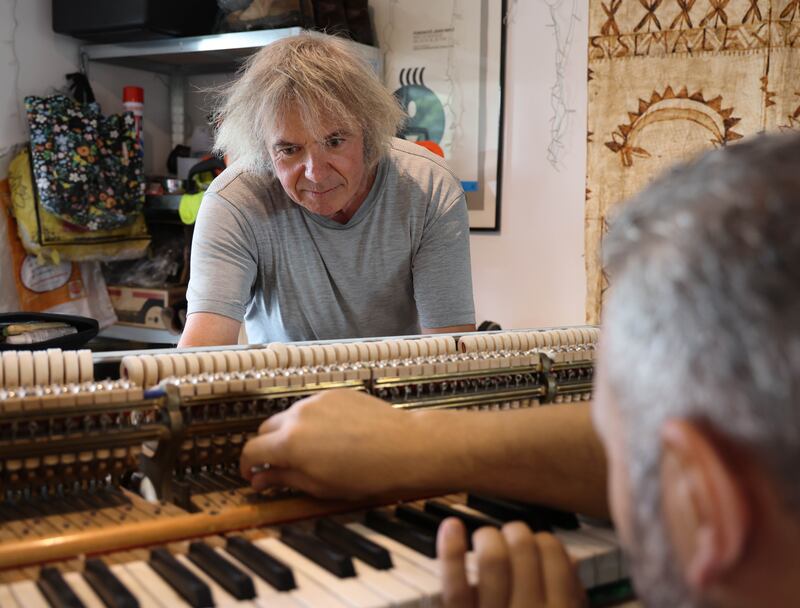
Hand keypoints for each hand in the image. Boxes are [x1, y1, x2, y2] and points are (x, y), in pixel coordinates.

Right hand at [239, 389, 432, 498]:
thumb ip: (285, 479)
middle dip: (267, 448)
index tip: (253, 475)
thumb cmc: (366, 473)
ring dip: (289, 433)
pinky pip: (312, 407)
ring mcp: (316, 401)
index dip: (248, 465)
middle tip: (279, 466)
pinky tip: (330, 436)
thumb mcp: (319, 486)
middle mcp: (298, 416)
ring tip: (310, 452)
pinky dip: (311, 421)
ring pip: (289, 416)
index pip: (251, 450)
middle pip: (266, 429)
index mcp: (289, 443)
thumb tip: (260, 479)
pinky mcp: (334, 393)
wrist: (404, 447)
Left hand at [438, 518, 585, 607]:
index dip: (545, 540)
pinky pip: (455, 585)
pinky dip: (451, 549)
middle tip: (509, 539)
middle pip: (523, 548)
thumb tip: (571, 560)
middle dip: (515, 532)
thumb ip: (570, 598)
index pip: (556, 555)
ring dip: (488, 536)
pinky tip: (452, 527)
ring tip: (485, 538)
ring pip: (492, 558)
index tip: (535, 543)